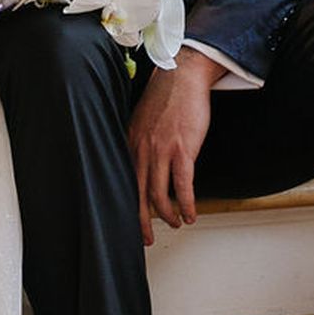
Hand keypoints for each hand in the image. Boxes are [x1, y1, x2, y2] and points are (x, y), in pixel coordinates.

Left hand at [127, 48, 223, 245]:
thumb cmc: (166, 98)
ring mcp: (162, 150)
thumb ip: (139, 144)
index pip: (123, 182)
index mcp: (130, 144)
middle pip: (137, 195)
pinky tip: (190, 214)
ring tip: (177, 223)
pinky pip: (182, 186)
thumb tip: (140, 165)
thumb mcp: (141, 121)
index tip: (130, 222)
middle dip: (142, 221)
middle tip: (146, 238)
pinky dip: (186, 204)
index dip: (127, 207)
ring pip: (159, 194)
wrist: (183, 76)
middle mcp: (141, 150)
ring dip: (168, 214)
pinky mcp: (183, 149)